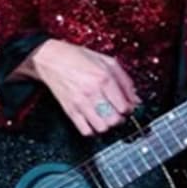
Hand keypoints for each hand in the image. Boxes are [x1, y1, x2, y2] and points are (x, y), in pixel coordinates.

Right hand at [13, 39, 140, 135]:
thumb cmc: (78, 57)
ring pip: (102, 127)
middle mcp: (92, 92)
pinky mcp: (70, 110)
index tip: (128, 106)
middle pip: (114, 119)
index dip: (129, 108)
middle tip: (119, 112)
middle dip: (120, 118)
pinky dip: (93, 130)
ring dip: (108, 125)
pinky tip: (94, 120)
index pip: (124, 105)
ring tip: (107, 117)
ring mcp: (80, 102)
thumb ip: (124, 80)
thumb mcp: (106, 61)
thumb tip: (135, 98)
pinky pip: (85, 130)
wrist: (51, 58)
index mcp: (103, 77)